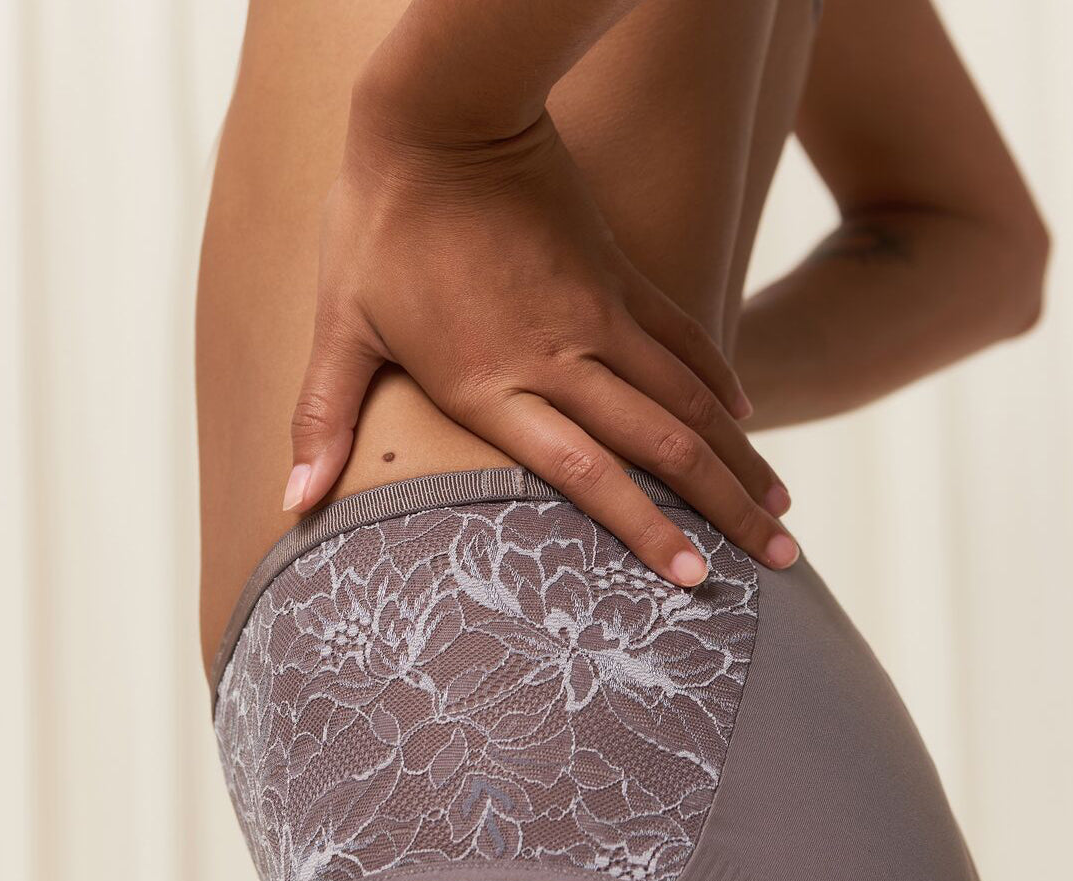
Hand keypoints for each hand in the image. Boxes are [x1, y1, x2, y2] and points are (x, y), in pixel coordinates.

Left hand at [285, 92, 798, 581]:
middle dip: (726, 511)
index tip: (692, 577)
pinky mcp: (618, 276)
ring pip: (689, 400)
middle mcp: (560, 358)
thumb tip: (289, 504)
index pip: (586, 475)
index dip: (644, 530)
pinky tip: (748, 416)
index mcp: (492, 384)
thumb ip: (322, 417)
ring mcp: (599, 315)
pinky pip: (683, 337)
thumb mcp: (340, 324)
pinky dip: (720, 380)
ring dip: (741, 459)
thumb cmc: (381, 223)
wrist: (444, 112)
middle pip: (663, 448)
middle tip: (780, 562)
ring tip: (784, 511)